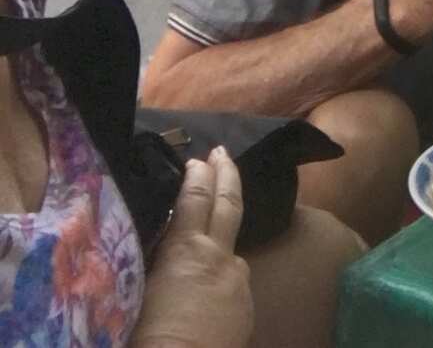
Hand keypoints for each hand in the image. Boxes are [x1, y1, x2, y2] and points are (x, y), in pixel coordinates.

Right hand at [131, 148, 252, 347]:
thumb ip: (151, 264)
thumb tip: (154, 251)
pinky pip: (233, 285)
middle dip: (227, 173)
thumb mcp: (135, 293)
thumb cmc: (144, 337)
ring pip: (231, 252)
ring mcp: (239, 281)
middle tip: (223, 152)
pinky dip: (221, 280)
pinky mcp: (248, 307)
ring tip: (206, 241)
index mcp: (186, 250)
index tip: (198, 158)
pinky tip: (206, 296)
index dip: (198, 174)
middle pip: (229, 203)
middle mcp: (219, 257)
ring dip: (220, 240)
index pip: (196, 198)